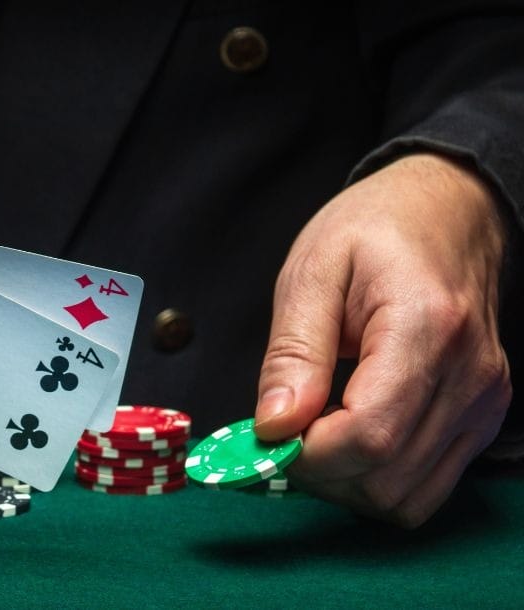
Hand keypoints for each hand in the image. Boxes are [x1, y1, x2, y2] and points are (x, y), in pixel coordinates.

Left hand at [254, 153, 511, 527]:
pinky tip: (347, 437)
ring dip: (347, 483)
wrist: (448, 211)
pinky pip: (427, 485)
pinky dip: (378, 478)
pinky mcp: (482, 417)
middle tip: (282, 433)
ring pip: (408, 497)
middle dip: (319, 472)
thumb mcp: (312, 273)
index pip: (368, 435)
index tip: (268, 433)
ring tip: (313, 434)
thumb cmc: (375, 230)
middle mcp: (469, 375)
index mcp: (426, 328)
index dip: (307, 453)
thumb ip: (292, 353)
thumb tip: (273, 426)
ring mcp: (483, 402)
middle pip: (387, 478)